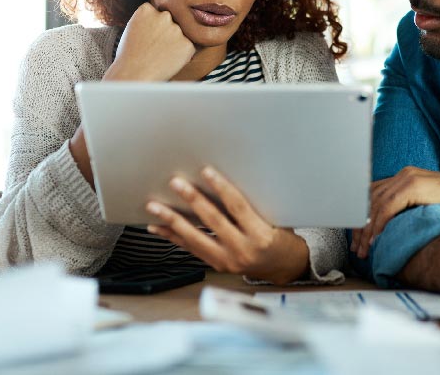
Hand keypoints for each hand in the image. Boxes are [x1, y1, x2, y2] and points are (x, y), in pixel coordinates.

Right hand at [103, 2, 194, 80]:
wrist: (132, 76)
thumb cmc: (129, 57)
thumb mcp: (133, 29)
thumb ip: (149, 20)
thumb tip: (165, 18)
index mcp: (147, 9)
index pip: (157, 14)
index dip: (154, 28)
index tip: (148, 38)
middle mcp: (164, 15)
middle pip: (171, 22)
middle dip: (166, 34)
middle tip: (154, 49)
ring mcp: (176, 30)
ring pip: (180, 36)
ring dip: (174, 45)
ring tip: (159, 57)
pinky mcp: (188, 44)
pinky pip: (188, 49)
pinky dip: (181, 56)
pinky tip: (167, 62)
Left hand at [145, 167, 309, 284]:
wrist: (285, 267)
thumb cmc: (281, 238)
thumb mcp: (274, 219)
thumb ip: (250, 206)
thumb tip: (221, 182)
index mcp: (260, 235)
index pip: (237, 207)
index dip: (221, 187)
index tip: (206, 171)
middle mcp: (242, 250)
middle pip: (213, 221)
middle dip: (192, 200)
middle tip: (176, 183)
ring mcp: (228, 261)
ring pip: (195, 237)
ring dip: (172, 220)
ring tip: (155, 206)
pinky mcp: (217, 265)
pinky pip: (191, 248)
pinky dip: (173, 236)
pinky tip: (158, 227)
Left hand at [351, 166, 439, 259]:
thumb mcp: (424, 207)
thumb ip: (407, 210)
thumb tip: (386, 230)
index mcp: (404, 177)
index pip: (372, 195)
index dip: (362, 216)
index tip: (358, 238)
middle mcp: (403, 174)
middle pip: (369, 199)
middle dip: (360, 225)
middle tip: (357, 248)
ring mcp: (407, 177)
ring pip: (375, 204)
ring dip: (367, 229)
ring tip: (365, 250)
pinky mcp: (413, 185)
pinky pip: (388, 207)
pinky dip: (379, 224)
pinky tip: (377, 240)